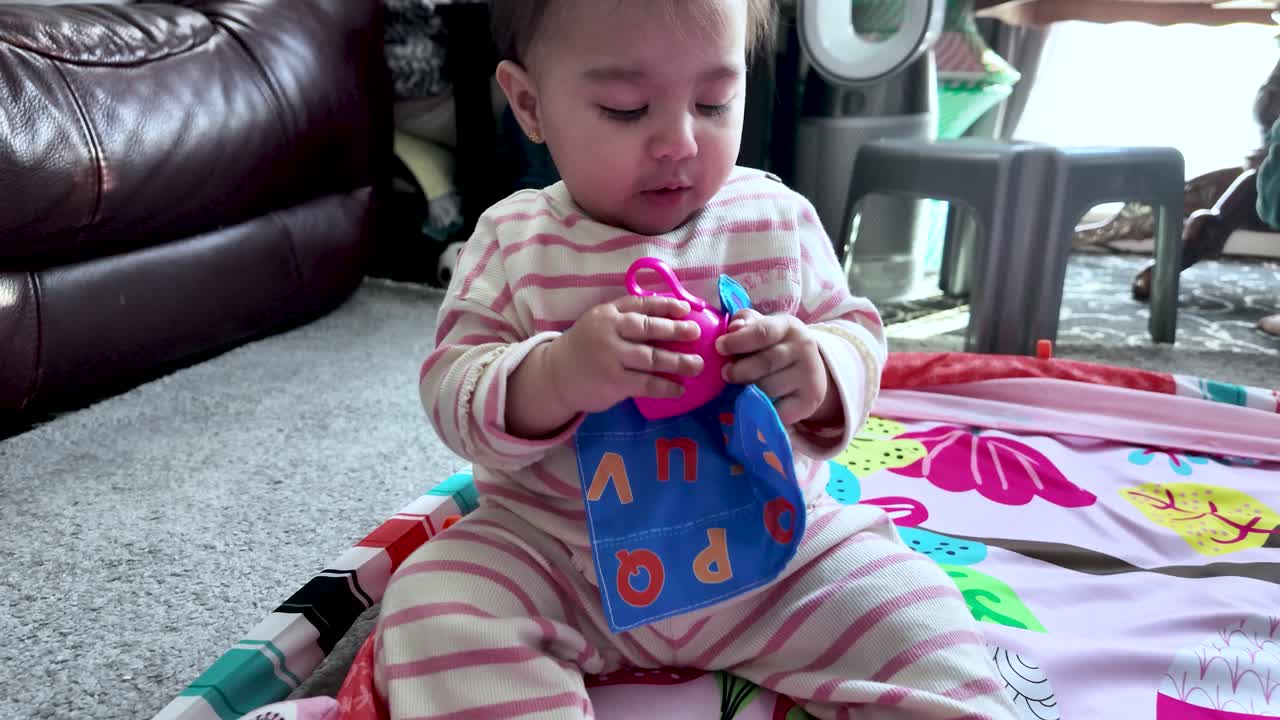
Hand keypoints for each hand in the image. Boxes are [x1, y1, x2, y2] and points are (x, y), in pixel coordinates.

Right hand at [545, 295, 704, 414]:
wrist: (556, 375)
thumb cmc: (585, 346)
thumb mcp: (599, 322)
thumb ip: (625, 316)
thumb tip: (669, 316)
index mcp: (608, 314)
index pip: (640, 304)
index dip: (665, 305)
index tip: (686, 309)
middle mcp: (608, 332)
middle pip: (648, 329)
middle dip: (675, 330)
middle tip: (696, 333)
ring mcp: (610, 358)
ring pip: (650, 358)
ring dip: (677, 361)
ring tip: (697, 365)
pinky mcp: (613, 382)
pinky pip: (645, 383)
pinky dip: (665, 386)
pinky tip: (679, 389)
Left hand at [716, 309, 838, 425]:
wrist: (809, 371)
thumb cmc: (774, 346)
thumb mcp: (763, 328)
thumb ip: (745, 323)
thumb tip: (734, 327)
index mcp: (788, 327)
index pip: (763, 333)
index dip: (737, 341)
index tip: (719, 347)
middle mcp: (804, 348)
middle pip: (766, 362)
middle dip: (740, 370)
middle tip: (726, 374)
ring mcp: (810, 375)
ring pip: (770, 387)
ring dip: (750, 390)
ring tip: (744, 388)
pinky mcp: (810, 400)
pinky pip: (778, 410)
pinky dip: (762, 410)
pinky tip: (756, 405)